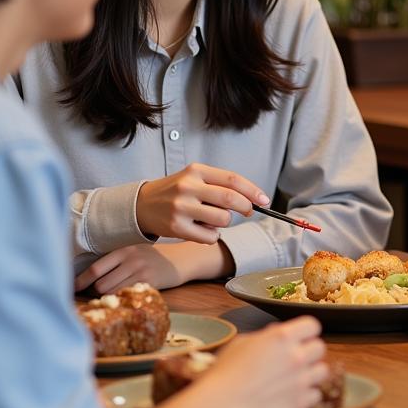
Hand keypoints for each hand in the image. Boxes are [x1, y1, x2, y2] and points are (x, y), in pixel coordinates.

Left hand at [74, 240, 225, 292]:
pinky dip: (121, 300)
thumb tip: (85, 279)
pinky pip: (127, 297)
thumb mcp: (133, 252)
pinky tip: (123, 299)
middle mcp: (131, 260)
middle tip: (96, 295)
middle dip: (95, 292)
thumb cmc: (150, 258)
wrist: (179, 260)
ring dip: (106, 298)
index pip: (95, 269)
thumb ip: (114, 261)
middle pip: (100, 284)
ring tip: (110, 297)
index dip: (80, 282)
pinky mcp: (150, 284)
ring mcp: (141, 272)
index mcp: (123, 250)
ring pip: (112, 293)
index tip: (72, 290)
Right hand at [136, 163, 270, 242]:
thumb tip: (252, 200)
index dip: (253, 191)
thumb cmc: (177, 191)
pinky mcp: (176, 227)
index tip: (265, 201)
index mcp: (196, 171)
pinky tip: (200, 229)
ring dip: (224, 222)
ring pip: (222, 219)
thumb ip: (220, 185)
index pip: (232, 179)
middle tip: (248, 211)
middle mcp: (188, 187)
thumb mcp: (195, 178)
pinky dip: (212, 236)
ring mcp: (181, 207)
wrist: (142, 205)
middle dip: (246, 207)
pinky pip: (210, 236)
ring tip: (211, 219)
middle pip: (230, 199)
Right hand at [205, 317, 328, 407]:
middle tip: (297, 359)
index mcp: (282, 337)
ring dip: (311, 373)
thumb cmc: (226, 372)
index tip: (300, 338)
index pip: (312, 325)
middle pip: (320, 347)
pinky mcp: (301, 403)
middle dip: (310, 352)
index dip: (306, 331)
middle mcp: (297, 356)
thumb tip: (277, 332)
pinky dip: (307, 395)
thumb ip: (265, 336)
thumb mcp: (242, 342)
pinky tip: (293, 395)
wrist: (223, 405)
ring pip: (323, 371)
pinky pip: (316, 395)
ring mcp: (301, 380)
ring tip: (296, 378)